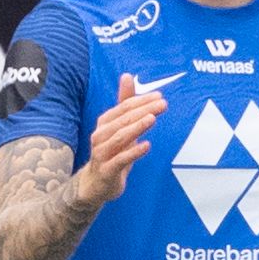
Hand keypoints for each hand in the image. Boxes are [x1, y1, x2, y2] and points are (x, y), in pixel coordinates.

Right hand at [76, 75, 168, 206]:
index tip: (159, 96)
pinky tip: (146, 145)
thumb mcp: (119, 127)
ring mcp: (102, 153)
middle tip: (163, 104)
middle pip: (124, 120)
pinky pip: (120, 159)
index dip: (141, 101)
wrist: (95, 184)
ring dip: (137, 127)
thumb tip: (127, 76)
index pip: (124, 107)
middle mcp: (100, 135)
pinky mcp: (107, 170)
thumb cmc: (111, 153)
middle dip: (144, 110)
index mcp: (105, 123)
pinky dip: (133, 152)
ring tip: (153, 119)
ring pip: (120, 137)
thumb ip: (124, 102)